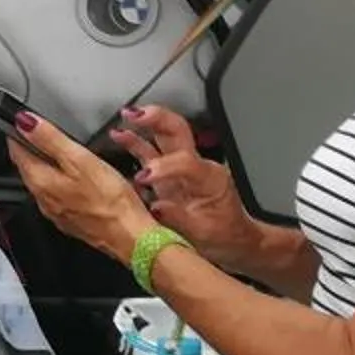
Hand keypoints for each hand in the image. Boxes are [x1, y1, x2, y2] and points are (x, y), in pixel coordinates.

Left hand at [5, 110, 153, 265]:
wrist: (130, 236)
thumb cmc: (109, 201)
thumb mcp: (80, 159)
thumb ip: (50, 139)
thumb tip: (25, 122)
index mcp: (40, 182)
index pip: (17, 152)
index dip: (18, 133)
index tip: (22, 120)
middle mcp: (43, 200)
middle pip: (28, 167)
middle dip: (30, 148)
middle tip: (36, 131)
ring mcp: (57, 212)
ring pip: (43, 182)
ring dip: (46, 165)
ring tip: (56, 150)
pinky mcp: (71, 220)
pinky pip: (58, 196)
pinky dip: (61, 182)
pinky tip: (75, 178)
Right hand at [110, 104, 252, 263]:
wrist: (233, 239)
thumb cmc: (223, 235)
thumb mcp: (203, 234)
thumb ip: (179, 218)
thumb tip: (155, 207)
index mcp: (210, 179)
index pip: (185, 162)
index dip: (162, 167)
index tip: (143, 178)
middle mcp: (197, 166)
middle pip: (179, 132)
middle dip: (158, 119)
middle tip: (137, 115)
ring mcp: (183, 168)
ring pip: (166, 135)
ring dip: (146, 123)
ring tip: (126, 116)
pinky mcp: (171, 173)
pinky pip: (153, 152)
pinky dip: (137, 141)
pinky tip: (120, 135)